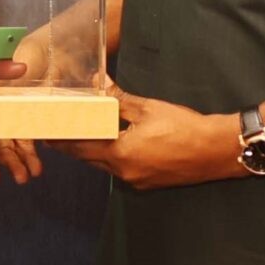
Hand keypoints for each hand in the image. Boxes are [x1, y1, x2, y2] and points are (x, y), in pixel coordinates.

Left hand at [65, 93, 237, 189]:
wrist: (217, 150)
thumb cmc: (183, 126)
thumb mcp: (148, 108)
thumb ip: (118, 98)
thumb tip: (98, 81)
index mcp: (120, 154)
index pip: (80, 147)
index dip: (62, 140)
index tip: (47, 133)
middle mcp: (124, 172)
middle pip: (89, 159)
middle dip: (74, 146)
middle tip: (58, 133)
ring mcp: (137, 180)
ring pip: (105, 165)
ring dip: (93, 152)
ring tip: (81, 136)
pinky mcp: (149, 183)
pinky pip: (121, 170)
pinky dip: (112, 157)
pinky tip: (113, 144)